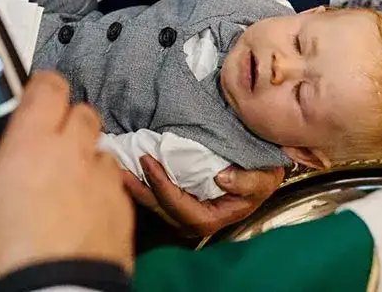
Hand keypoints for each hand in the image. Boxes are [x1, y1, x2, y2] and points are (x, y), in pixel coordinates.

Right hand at [0, 72, 133, 290]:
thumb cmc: (3, 254)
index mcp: (32, 141)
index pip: (49, 86)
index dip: (42, 88)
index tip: (35, 98)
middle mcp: (73, 150)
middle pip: (82, 113)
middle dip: (67, 124)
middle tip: (47, 147)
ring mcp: (101, 178)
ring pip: (99, 150)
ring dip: (85, 160)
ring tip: (65, 189)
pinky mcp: (122, 207)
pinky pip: (112, 184)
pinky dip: (99, 191)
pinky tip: (82, 215)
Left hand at [123, 156, 282, 237]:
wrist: (261, 173)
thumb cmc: (262, 177)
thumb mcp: (264, 179)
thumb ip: (246, 182)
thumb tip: (221, 179)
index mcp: (211, 218)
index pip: (180, 206)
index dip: (162, 186)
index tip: (149, 162)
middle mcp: (193, 220)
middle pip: (159, 209)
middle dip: (138, 189)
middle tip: (119, 165)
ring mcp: (184, 212)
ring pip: (154, 205)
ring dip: (135, 187)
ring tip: (117, 167)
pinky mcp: (179, 201)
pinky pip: (156, 195)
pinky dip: (142, 183)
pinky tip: (130, 167)